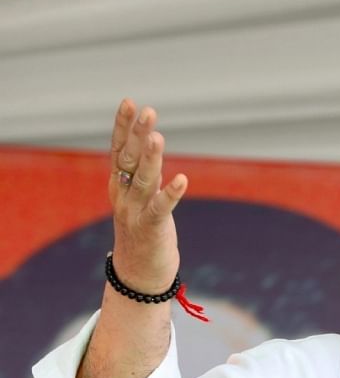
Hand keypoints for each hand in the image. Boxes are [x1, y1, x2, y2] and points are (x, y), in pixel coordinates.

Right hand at [108, 98, 186, 291]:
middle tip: (147, 110)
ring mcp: (134, 212)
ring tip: (158, 137)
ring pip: (143, 180)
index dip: (123, 126)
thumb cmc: (144, 232)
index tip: (130, 102)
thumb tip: (151, 147)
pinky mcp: (151, 228)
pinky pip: (160, 208)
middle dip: (136, 134)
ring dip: (150, 158)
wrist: (138, 275)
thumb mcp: (141, 199)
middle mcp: (123, 195)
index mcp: (118, 185)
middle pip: (128, 159)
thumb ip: (144, 175)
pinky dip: (171, 193)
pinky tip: (182, 179)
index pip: (118, 150)